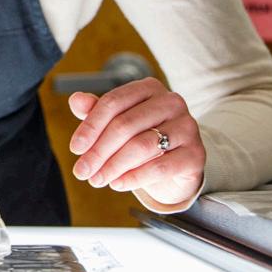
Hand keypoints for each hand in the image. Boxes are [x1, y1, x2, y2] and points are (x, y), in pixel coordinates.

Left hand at [68, 77, 205, 207]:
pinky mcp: (196, 154)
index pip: (112, 103)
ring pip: (141, 146)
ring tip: (98, 179)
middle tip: (82, 171)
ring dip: (114, 166)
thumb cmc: (142, 136)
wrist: (178, 163)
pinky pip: (160, 167)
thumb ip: (95, 110)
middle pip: (125, 125)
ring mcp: (187, 127)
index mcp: (148, 87)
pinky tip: (118, 184)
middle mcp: (171, 102)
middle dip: (99, 151)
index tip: (75, 148)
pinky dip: (135, 177)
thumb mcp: (118, 121)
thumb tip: (75, 100)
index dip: (90, 126)